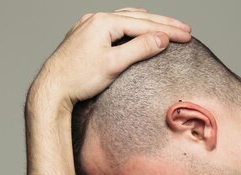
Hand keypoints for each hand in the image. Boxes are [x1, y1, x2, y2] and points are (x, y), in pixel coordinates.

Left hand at [28, 7, 191, 112]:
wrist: (52, 89)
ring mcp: (89, 26)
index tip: (188, 36)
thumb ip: (139, 49)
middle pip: (136, 18)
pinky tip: (134, 25)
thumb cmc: (79, 80)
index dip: (168, 30)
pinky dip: (129, 24)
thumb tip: (162, 39)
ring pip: (125, 18)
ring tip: (167, 25)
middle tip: (186, 30)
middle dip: (163, 24)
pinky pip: (113, 24)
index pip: (144, 24)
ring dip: (148, 22)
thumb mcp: (114, 65)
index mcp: (104, 22)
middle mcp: (95, 19)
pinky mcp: (85, 36)